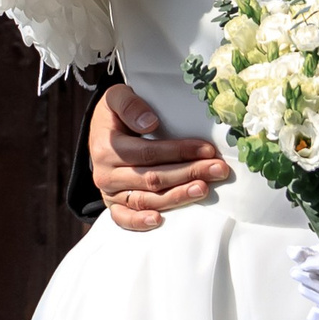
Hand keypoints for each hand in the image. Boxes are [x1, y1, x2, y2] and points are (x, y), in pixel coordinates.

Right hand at [90, 83, 229, 231]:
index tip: (207, 149)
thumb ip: (130, 104)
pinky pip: (124, 219)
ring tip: (204, 189)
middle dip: (189, 173)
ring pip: (146, 199)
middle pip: (152, 178)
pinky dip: (140, 222)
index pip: (148, 153)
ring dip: (177, 197)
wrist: (100, 132)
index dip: (179, 152)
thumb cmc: (115, 113)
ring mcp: (108, 192)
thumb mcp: (117, 97)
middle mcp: (105, 173)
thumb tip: (150, 122)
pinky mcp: (112, 205)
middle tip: (218, 170)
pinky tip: (160, 220)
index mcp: (106, 147)